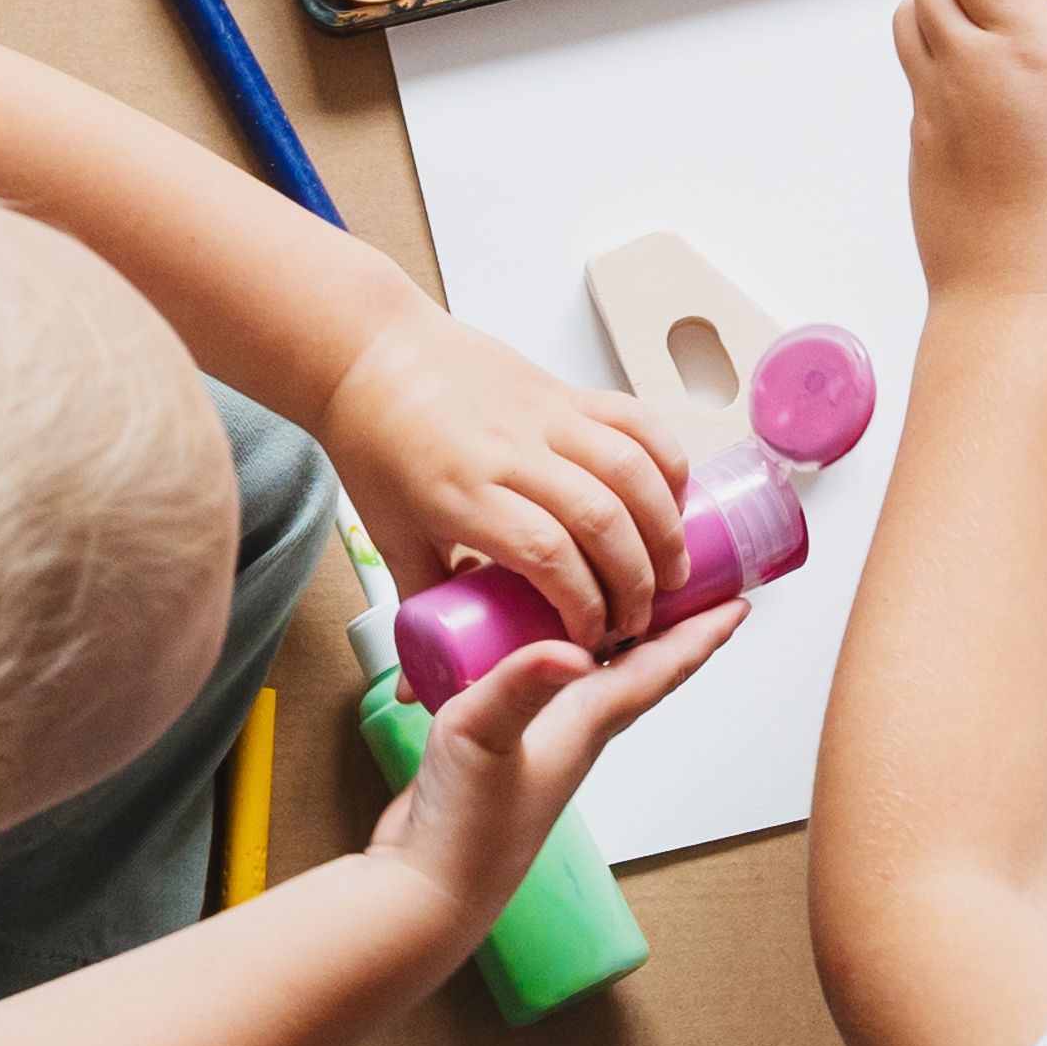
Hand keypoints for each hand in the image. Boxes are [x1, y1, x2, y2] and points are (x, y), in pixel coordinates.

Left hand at [325, 306, 686, 641]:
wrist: (371, 356)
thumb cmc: (377, 445)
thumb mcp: (391, 536)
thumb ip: (422, 607)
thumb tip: (421, 689)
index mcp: (462, 495)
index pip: (548, 557)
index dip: (584, 606)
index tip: (590, 640)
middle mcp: (510, 452)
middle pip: (601, 521)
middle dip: (635, 582)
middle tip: (638, 621)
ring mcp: (543, 415)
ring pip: (629, 470)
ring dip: (664, 528)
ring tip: (673, 572)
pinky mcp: (564, 389)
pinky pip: (634, 419)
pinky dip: (666, 459)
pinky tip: (675, 500)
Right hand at [368, 611, 737, 923]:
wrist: (427, 888)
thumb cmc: (465, 829)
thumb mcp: (484, 739)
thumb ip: (521, 689)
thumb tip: (571, 651)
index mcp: (585, 724)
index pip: (658, 670)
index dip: (700, 633)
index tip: (739, 602)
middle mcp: (575, 730)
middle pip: (641, 668)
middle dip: (671, 625)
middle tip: (693, 581)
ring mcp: (543, 739)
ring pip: (597, 676)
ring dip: (617, 636)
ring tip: (624, 593)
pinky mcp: (508, 744)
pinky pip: (549, 686)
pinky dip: (554, 654)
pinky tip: (534, 637)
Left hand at [898, 0, 1046, 320]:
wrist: (1022, 318)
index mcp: (1027, 51)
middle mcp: (965, 67)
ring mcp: (931, 106)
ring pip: (913, 13)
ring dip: (955, 1)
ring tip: (1015, 31)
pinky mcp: (920, 145)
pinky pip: (919, 71)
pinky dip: (950, 55)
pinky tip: (1006, 91)